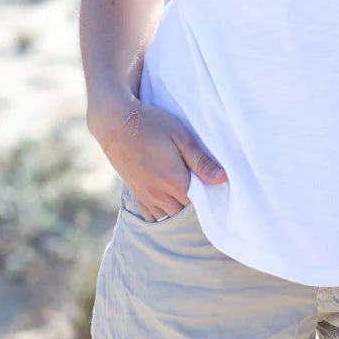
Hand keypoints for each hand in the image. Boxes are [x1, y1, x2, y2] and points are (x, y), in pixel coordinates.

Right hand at [99, 96, 226, 219]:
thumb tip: (223, 179)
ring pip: (168, 217)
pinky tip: (170, 205)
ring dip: (180, 211)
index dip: (210, 198)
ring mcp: (145, 195)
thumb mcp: (181, 136)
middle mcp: (159, 194)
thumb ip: (201, 161)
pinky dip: (162, 215)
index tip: (218, 190)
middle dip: (197, 207)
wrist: (115, 121)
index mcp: (174, 180)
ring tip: (189, 197)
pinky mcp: (135, 193)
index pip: (200, 204)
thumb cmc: (152, 123)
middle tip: (206, 192)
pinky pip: (150, 216)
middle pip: (185, 213)